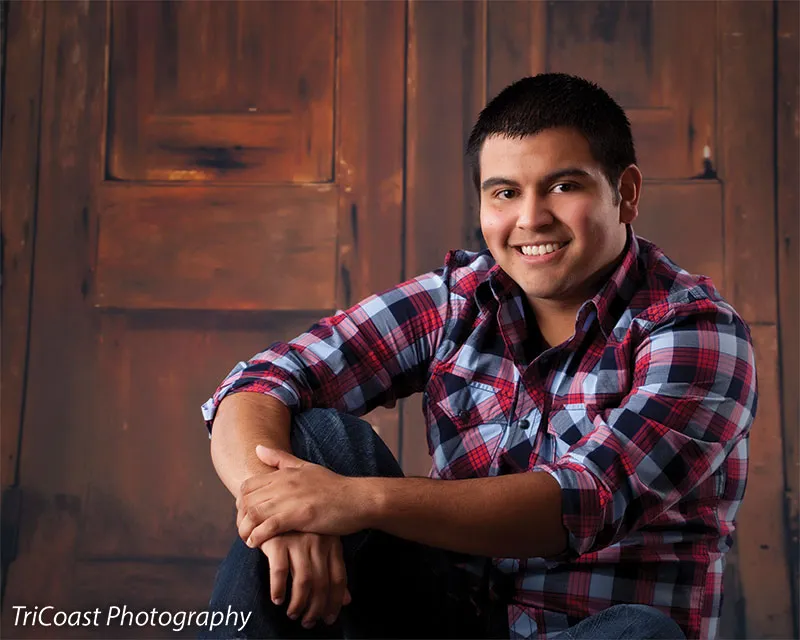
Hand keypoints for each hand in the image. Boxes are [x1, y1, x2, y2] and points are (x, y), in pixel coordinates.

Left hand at [237, 446, 372, 547]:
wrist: (359, 499)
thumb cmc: (334, 486)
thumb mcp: (306, 467)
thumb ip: (281, 459)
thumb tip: (258, 448)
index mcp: (284, 473)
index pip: (247, 486)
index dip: (241, 503)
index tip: (246, 516)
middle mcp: (284, 483)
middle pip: (246, 501)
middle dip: (240, 519)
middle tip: (245, 531)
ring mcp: (291, 499)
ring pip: (253, 514)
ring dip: (245, 530)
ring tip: (248, 540)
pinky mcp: (299, 515)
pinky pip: (268, 527)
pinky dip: (258, 537)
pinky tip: (257, 544)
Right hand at [259, 532, 351, 628]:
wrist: (273, 507)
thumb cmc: (298, 532)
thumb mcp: (320, 547)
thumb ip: (332, 572)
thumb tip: (346, 601)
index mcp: (332, 543)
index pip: (339, 578)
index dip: (335, 602)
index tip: (329, 619)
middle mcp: (318, 541)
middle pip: (322, 583)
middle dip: (316, 608)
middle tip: (308, 622)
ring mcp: (298, 540)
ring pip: (303, 581)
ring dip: (298, 603)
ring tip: (293, 614)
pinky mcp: (277, 540)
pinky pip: (279, 571)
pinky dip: (278, 589)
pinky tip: (277, 599)